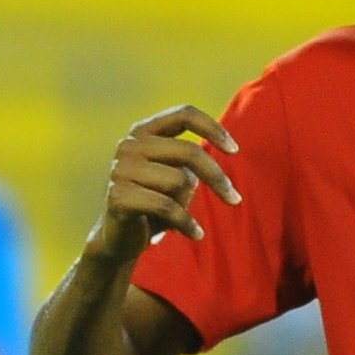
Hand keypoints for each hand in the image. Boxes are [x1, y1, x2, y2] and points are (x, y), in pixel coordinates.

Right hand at [92, 105, 240, 260]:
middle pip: (189, 151)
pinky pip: (167, 207)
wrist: (118, 240)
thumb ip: (190, 157)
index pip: (184, 115)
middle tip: (235, 199)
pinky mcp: (119, 197)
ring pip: (179, 180)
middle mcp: (128, 146)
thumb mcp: (173, 173)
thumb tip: (228, 147)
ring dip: (188, 203)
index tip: (234, 151)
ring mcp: (120, 170)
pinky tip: (195, 234)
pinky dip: (186, 223)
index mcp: (142, 132)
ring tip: (181, 217)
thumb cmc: (153, 203)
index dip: (213, 129)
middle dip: (216, 177)